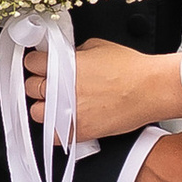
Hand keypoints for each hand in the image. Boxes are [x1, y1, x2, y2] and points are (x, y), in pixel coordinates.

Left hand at [25, 36, 180, 140]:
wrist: (150, 89)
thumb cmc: (131, 68)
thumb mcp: (97, 45)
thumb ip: (75, 52)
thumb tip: (68, 57)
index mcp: (63, 64)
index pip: (31, 62)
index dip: (36, 62)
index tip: (41, 65)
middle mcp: (61, 89)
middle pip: (31, 87)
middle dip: (39, 84)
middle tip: (49, 83)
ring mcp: (68, 112)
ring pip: (36, 113)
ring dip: (44, 107)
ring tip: (56, 103)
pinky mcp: (79, 131)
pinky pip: (52, 135)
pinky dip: (55, 129)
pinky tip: (63, 121)